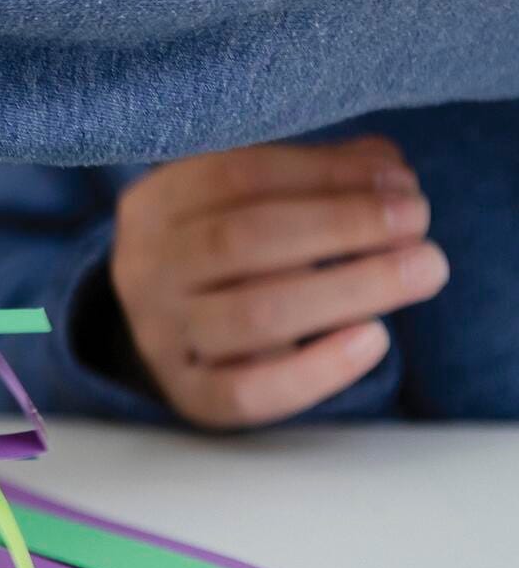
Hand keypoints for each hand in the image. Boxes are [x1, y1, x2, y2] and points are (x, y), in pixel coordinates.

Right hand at [109, 139, 446, 429]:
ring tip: (423, 269)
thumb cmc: (231, 251)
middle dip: (342, 225)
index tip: (398, 179)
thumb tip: (388, 171)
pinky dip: (319, 368)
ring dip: (351, 287)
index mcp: (153, 207)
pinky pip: (251, 392)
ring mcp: (160, 337)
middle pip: (241, 241)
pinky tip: (376, 338)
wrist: (176, 328)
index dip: (324, 174)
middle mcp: (144, 270)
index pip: (234, 176)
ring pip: (253, 315)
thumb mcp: (252, 199)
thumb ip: (316, 176)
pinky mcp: (190, 396)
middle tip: (416, 220)